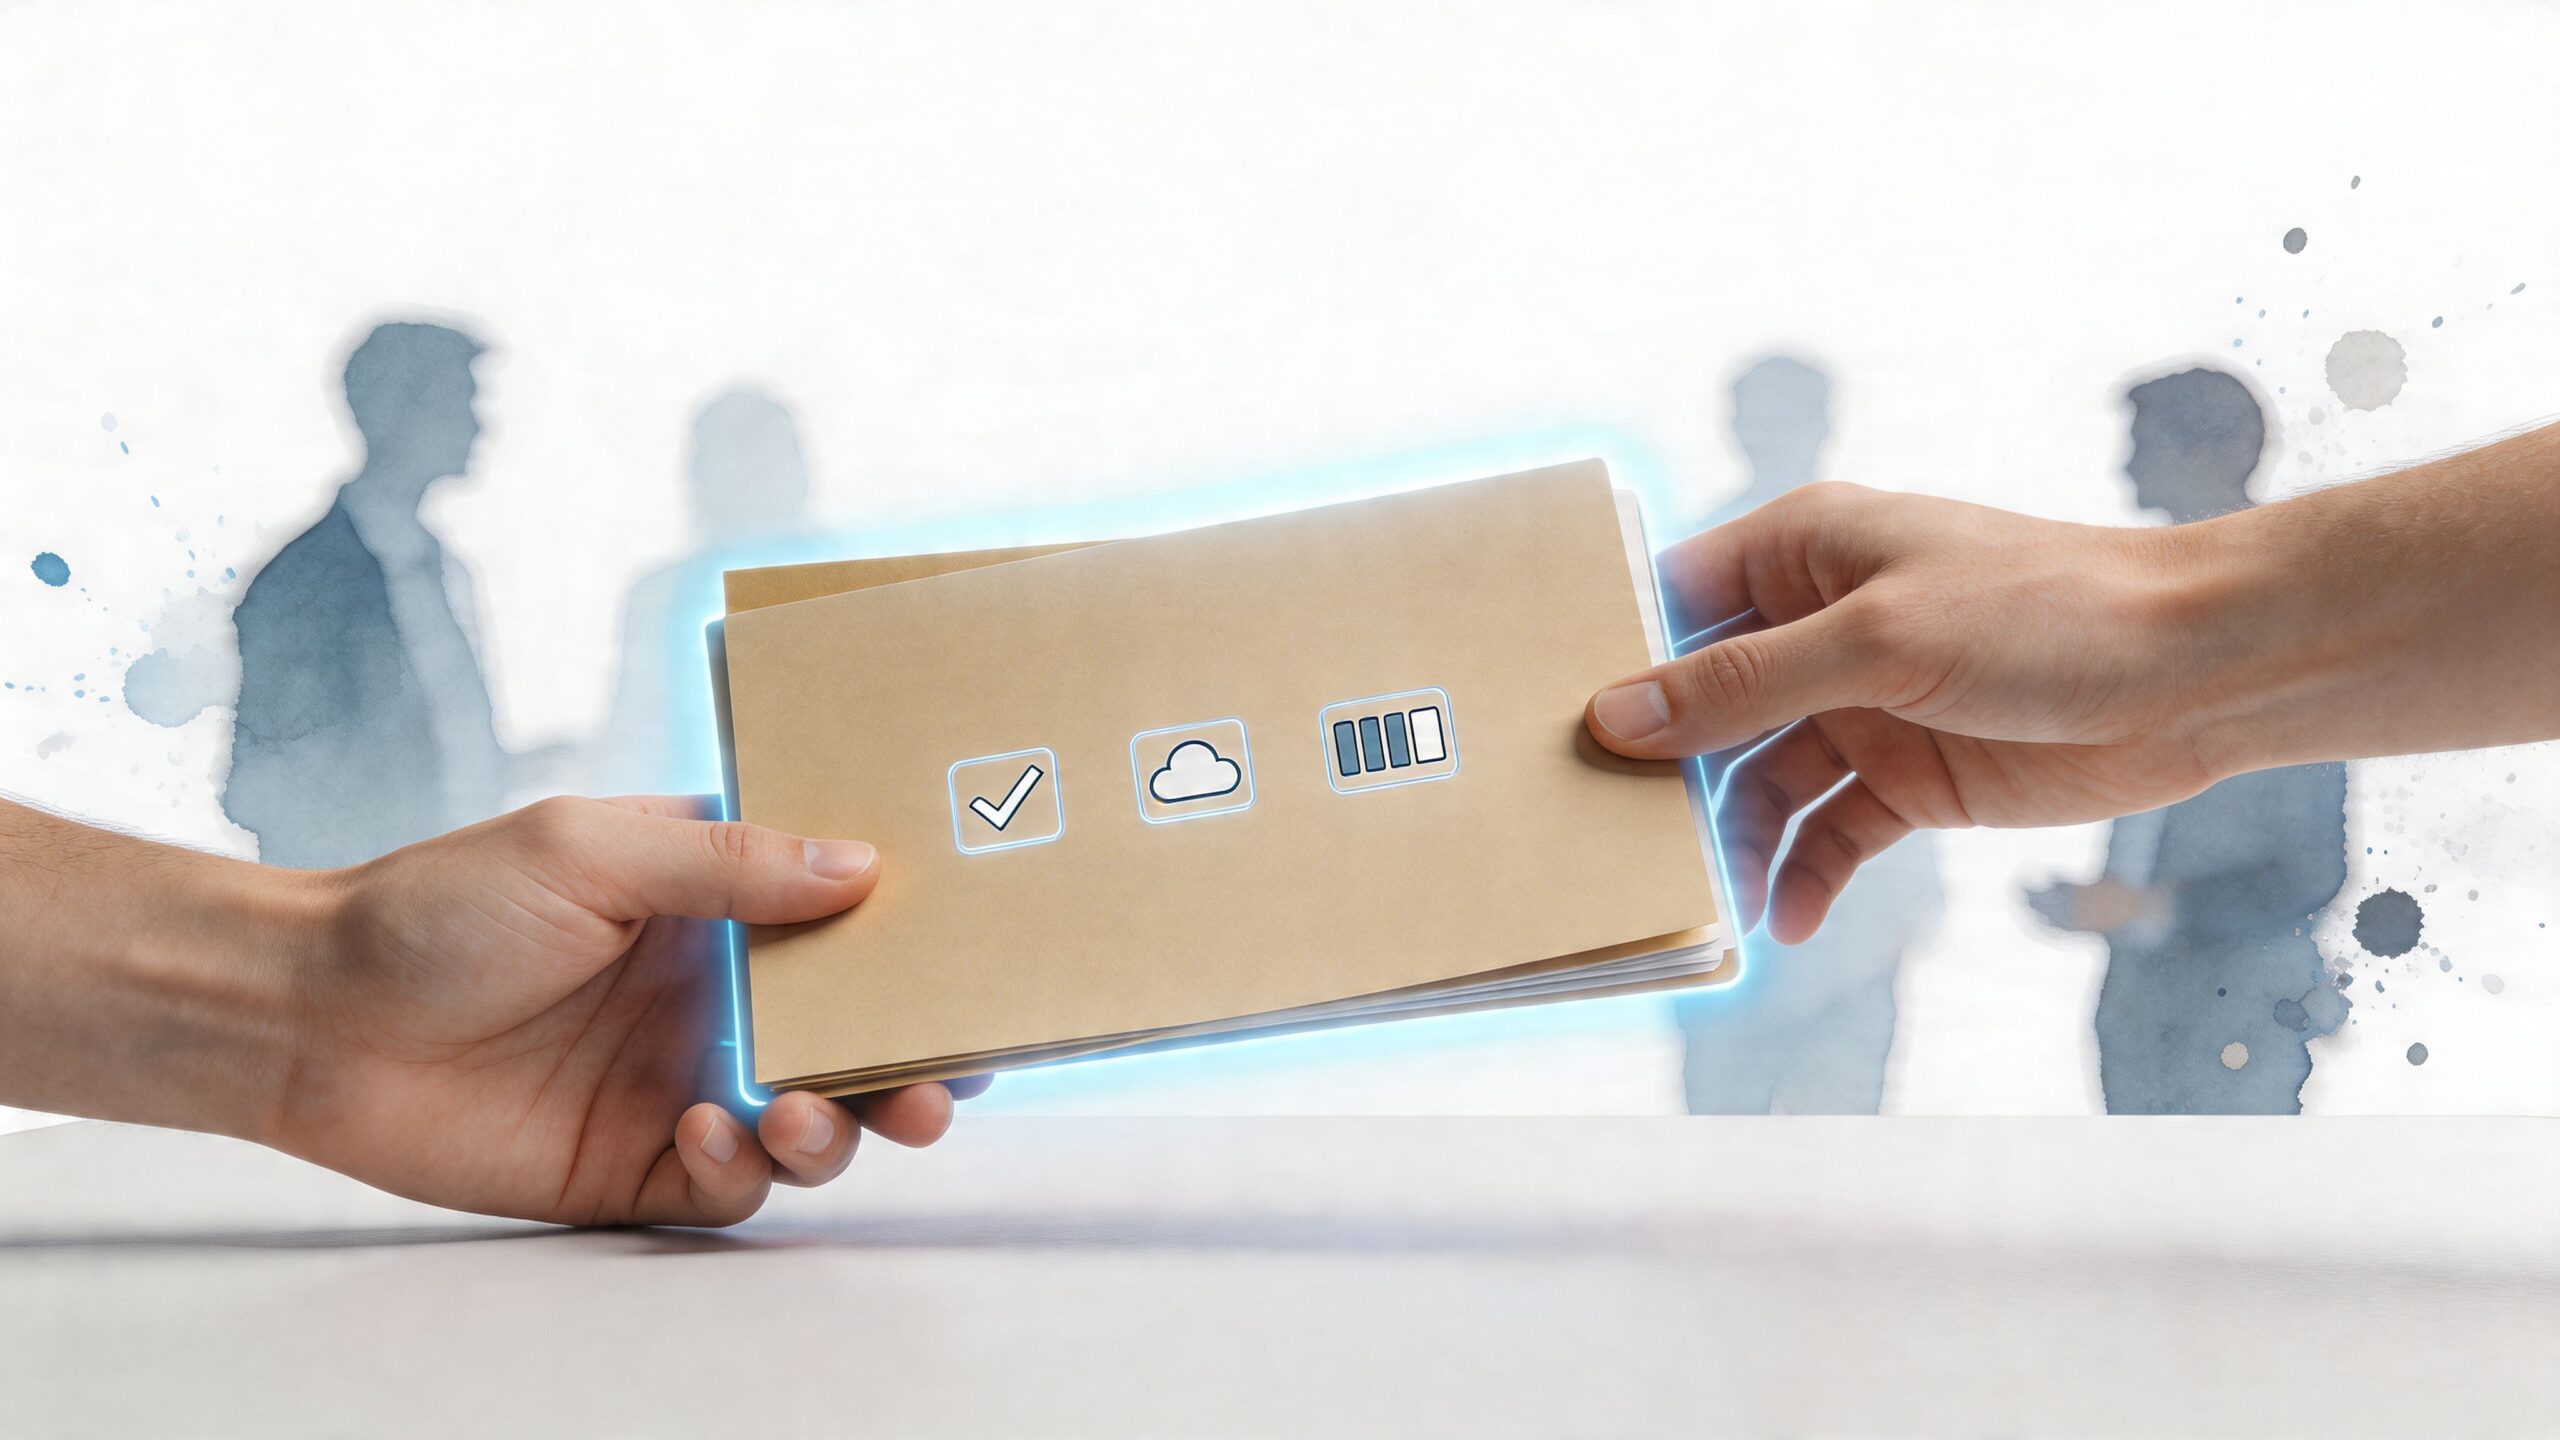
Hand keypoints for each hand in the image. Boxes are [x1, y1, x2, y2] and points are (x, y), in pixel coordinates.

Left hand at [275, 796, 979, 1225]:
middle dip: (918, 1060)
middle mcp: (719, 993)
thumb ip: (727, 865)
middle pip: (861, 1034)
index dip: (920, 939)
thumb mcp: (588, 851)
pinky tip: (710, 1132)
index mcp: (718, 903)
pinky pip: (735, 1183)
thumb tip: (864, 867)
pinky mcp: (641, 1164)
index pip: (852, 918)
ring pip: (819, 1118)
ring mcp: (687, 1080)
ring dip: (842, 1121)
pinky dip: (746, 1167)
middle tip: (942, 1078)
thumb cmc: (439, 909)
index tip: (978, 954)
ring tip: (810, 1109)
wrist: (313, 1020)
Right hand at [1587, 483, 2227, 942]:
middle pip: (1703, 704)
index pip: (1671, 602)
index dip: (1612, 660)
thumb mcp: (1879, 641)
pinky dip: (1802, 875)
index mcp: (1800, 552)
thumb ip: (1744, 683)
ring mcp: (1859, 705)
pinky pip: (1826, 833)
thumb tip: (1617, 714)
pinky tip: (1786, 919)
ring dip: (1732, 838)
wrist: (2197, 676)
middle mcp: (1817, 627)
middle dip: (1660, 769)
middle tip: (1609, 833)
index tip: (1548, 727)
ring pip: (1757, 780)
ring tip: (1714, 896)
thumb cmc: (2048, 611)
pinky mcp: (1906, 777)